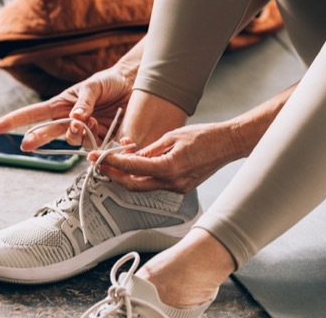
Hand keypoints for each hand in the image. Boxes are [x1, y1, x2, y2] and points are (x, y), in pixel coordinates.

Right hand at [0, 65, 134, 151]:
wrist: (135, 87)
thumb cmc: (109, 82)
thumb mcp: (94, 86)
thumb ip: (84, 101)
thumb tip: (75, 117)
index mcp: (62, 105)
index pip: (34, 113)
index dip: (16, 120)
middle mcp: (69, 120)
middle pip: (47, 132)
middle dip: (36, 138)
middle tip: (26, 145)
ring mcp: (84, 132)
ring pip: (72, 141)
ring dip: (76, 134)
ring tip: (89, 121)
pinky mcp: (100, 139)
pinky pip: (93, 146)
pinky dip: (96, 140)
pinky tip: (101, 127)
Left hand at [92, 122, 241, 193]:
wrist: (228, 144)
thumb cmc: (204, 136)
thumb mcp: (172, 136)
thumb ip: (150, 150)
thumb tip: (131, 157)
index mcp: (169, 168)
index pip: (132, 169)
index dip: (111, 163)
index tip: (98, 157)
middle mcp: (172, 183)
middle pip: (133, 185)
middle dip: (114, 174)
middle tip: (101, 162)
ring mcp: (177, 188)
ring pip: (143, 186)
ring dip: (128, 175)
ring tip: (117, 160)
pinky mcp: (181, 188)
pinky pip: (156, 184)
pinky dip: (144, 175)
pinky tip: (139, 164)